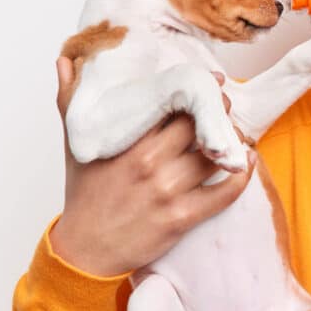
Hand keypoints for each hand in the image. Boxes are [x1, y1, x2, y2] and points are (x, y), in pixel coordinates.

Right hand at [48, 57, 255, 276]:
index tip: (208, 79)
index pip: (169, 104)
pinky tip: (247, 161)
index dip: (193, 89)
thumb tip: (63, 60)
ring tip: (235, 132)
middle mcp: (149, 163)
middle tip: (225, 105)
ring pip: (215, 155)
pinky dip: (241, 175)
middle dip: (218, 110)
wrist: (85, 250)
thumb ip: (70, 100)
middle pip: (198, 125)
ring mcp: (168, 191)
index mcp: (128, 142)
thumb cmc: (84, 193)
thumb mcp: (75, 144)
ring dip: (232, 141)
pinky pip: (224, 193)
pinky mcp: (182, 217)